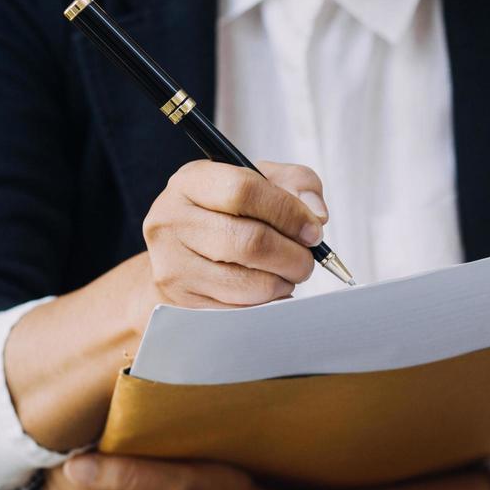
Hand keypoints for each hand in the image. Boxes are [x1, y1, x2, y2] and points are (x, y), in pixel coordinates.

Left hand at [44, 454, 291, 489]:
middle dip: (76, 458)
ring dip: (82, 475)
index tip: (104, 425)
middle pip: (56, 487)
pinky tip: (119, 474)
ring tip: (115, 453)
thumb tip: (73, 464)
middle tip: (110, 434)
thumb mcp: (180, 483)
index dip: (78, 443)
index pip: (60, 472)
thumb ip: (124, 475)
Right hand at [139, 160, 329, 317]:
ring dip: (283, 282)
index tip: (313, 229)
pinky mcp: (181, 300)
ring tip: (288, 273)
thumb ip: (297, 183)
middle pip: (250, 242)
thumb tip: (317, 216)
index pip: (243, 191)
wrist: (181, 251)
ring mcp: (172, 263)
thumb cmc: (228, 213)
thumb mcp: (261, 182)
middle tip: (307, 259)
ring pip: (248, 282)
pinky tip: (267, 287)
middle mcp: (172, 219)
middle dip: (293, 256)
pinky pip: (240, 308)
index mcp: (192, 181)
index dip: (288, 212)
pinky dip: (267, 301)